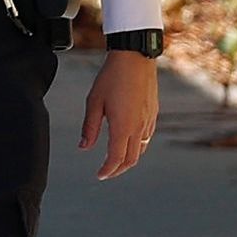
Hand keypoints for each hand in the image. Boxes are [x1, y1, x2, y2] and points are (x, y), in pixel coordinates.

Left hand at [79, 45, 158, 180]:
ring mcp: (149, 121)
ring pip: (141, 149)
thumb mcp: (93, 102)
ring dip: (129, 159)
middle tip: (106, 173)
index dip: (108, 170)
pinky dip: (137, 147)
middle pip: (132, 159)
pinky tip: (127, 142)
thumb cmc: (111, 78)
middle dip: (119, 169)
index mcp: (123, 127)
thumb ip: (89, 127)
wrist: (135, 60)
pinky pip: (146, 138)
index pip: (116, 158)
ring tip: (115, 161)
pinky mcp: (153, 114)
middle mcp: (139, 127)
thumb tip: (84, 147)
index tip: (99, 175)